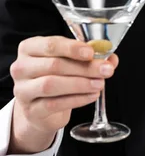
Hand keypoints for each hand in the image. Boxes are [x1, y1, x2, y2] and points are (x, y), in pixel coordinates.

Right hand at [9, 35, 117, 152]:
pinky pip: (55, 104)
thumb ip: (89, 57)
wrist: (41, 106)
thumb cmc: (56, 75)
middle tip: (106, 70)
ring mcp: (23, 90)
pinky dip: (77, 99)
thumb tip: (111, 58)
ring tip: (100, 83)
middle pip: (54, 65)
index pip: (51, 44)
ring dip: (81, 84)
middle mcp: (21, 67)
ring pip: (52, 85)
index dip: (72, 48)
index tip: (91, 52)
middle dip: (84, 67)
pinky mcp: (31, 110)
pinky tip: (92, 95)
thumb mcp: (69, 61)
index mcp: (30, 48)